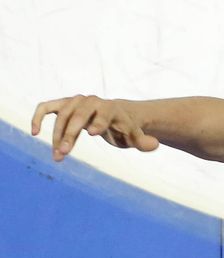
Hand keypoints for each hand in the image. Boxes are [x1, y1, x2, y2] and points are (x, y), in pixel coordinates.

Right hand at [32, 95, 158, 161]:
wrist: (115, 115)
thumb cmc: (125, 128)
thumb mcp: (135, 136)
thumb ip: (143, 141)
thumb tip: (155, 145)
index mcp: (110, 108)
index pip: (103, 114)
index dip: (99, 122)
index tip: (92, 133)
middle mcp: (91, 102)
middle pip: (78, 116)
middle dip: (70, 134)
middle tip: (64, 153)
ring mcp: (75, 101)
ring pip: (61, 116)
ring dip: (56, 135)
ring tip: (58, 156)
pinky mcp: (62, 105)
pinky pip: (45, 107)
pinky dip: (38, 117)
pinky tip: (34, 133)